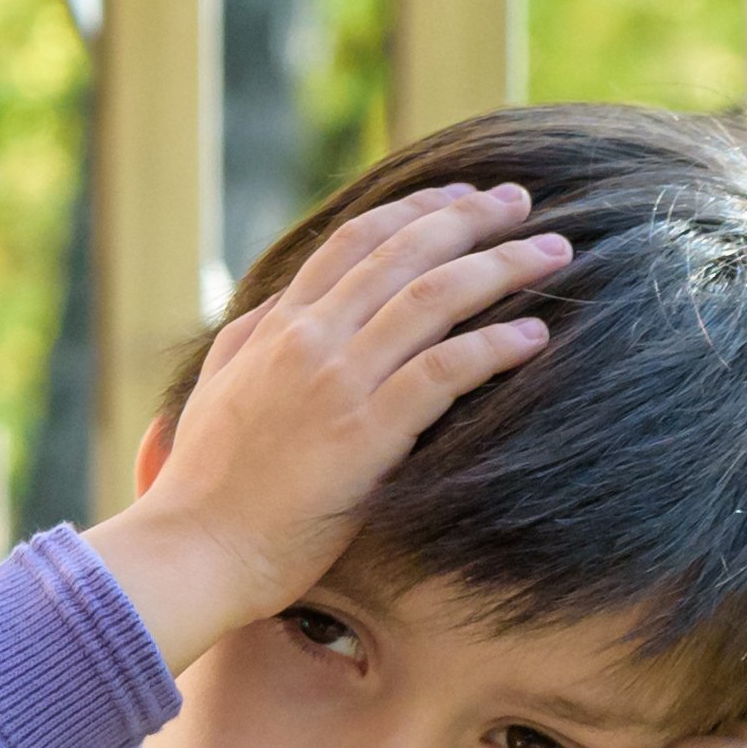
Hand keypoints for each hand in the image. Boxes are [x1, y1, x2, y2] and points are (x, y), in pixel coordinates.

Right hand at [77, 184, 572, 673]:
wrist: (194, 550)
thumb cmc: (205, 485)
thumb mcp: (217, 387)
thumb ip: (252, 335)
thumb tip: (283, 299)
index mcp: (277, 327)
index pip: (355, 241)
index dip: (415, 209)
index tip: (461, 196)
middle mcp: (310, 340)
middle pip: (405, 252)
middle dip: (471, 218)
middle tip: (522, 202)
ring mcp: (339, 384)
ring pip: (435, 298)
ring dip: (500, 267)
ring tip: (552, 254)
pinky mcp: (367, 435)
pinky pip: (445, 371)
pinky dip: (495, 345)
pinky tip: (534, 335)